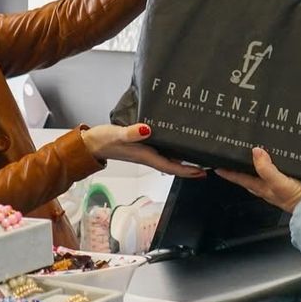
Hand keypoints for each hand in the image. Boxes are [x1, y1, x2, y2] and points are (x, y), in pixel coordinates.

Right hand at [80, 123, 208, 178]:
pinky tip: (180, 142)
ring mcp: (146, 152)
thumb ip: (131, 133)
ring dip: (184, 159)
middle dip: (191, 167)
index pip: (170, 166)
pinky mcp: (142, 146)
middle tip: (209, 164)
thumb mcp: (117, 135)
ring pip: (169, 158)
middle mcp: (148, 156)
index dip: (187, 170)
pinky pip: (162, 150)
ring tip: (200, 155)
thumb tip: (147, 130)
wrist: (91, 144)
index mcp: (145, 156)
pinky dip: (173, 149)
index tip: (202, 172)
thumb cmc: (103, 140)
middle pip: (174, 165)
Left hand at [215, 147, 300, 212]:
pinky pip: (277, 174)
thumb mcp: (279, 182)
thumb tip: (256, 151)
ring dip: (257, 168)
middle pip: (249, 178)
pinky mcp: (290, 185)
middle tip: (233, 160)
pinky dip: (273, 168)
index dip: (228, 173)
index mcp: (262, 188)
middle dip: (241, 170)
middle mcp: (268, 188)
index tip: (216, 167)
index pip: (240, 178)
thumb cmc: (298, 199)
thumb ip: (266, 169)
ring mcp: (279, 187)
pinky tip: (277, 163)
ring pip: (263, 176)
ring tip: (253, 157)